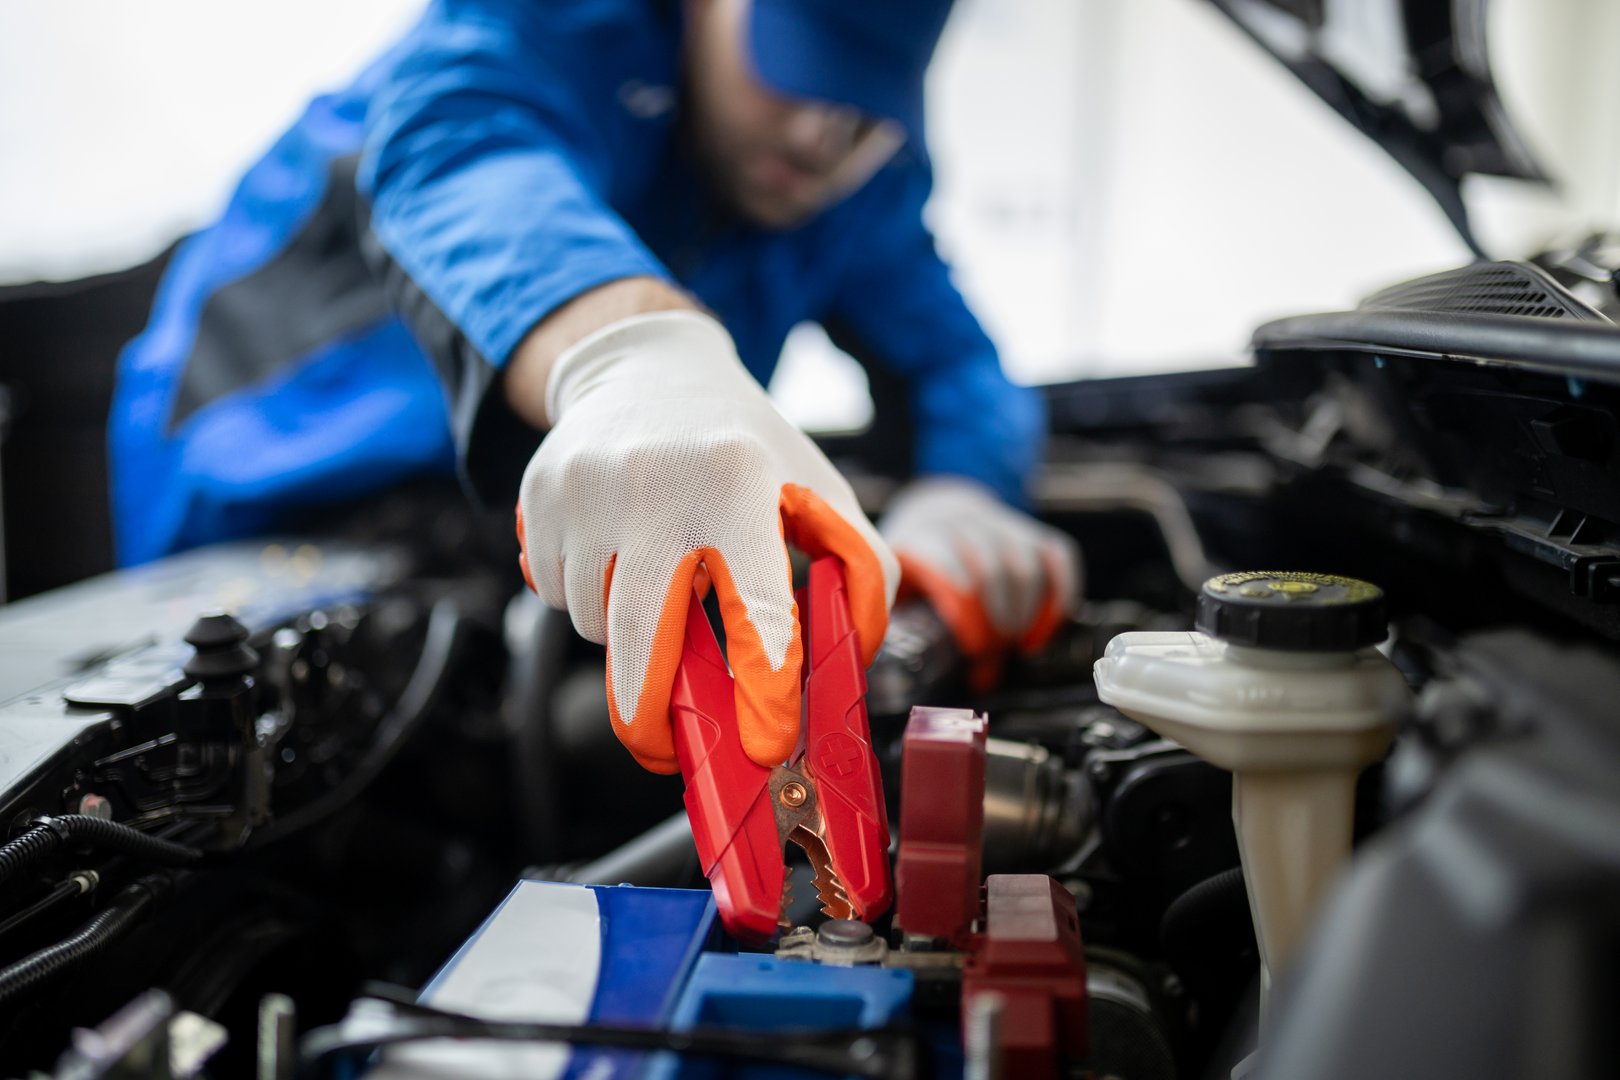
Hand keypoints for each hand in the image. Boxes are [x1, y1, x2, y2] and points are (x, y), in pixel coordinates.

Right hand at [515, 310, 898, 771]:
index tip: (766, 740)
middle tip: (663, 750)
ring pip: (595, 622)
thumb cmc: (744, 444)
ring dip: (625, 634)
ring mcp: (586, 488)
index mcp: (737, 482)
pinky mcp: (540, 495)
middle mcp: (655, 482)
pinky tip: (616, 553)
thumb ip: (859, 567)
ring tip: (657, 584)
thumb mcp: (818, 487)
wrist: (647, 366)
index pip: (754, 602)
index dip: (762, 683)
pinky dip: (584, 597)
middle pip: (640, 633)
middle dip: (647, 713)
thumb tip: (851, 653)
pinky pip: (554, 594)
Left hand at [880, 476, 1080, 662]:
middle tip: (992, 653)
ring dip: (1026, 616)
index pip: (949, 573)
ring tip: (1015, 646)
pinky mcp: (1032, 530)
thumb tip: (926, 689)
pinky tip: (1044, 632)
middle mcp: (959, 524)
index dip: (967, 616)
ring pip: (1026, 567)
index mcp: (918, 541)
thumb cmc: (915, 568)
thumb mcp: (895, 594)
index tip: (974, 649)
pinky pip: (1058, 558)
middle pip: (991, 572)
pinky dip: (1059, 599)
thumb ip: (901, 632)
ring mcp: (998, 524)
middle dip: (997, 623)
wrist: (936, 515)